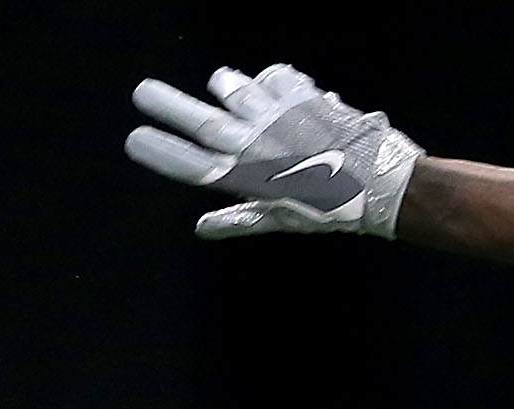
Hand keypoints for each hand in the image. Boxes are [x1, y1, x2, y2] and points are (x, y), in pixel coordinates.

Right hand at [126, 64, 420, 239]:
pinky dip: (268, 80)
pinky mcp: (300, 95)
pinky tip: (275, 92)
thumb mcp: (279, 218)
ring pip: (234, 88)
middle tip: (142, 91)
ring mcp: (278, 116)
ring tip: (223, 88)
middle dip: (167, 105)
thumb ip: (238, 218)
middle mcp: (258, 145)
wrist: (379, 183)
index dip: (161, 151)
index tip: (134, 138)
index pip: (192, 166)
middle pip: (201, 121)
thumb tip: (201, 227)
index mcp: (249, 178)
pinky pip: (272, 75)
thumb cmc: (327, 209)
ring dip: (225, 86)